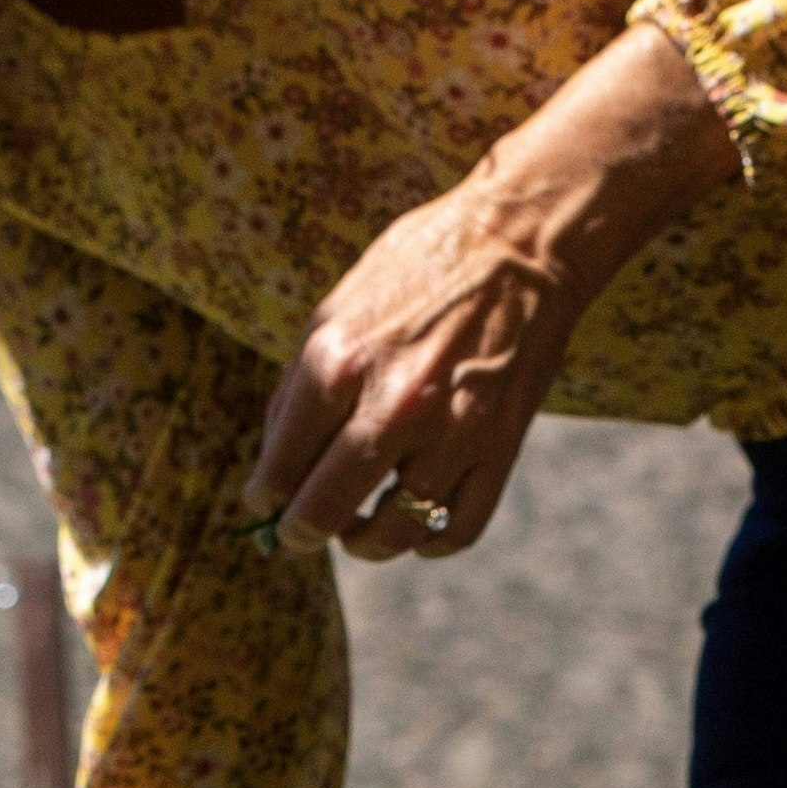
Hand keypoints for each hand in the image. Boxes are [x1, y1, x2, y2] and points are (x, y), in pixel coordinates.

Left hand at [237, 17, 738, 562]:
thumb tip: (276, 460)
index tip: (266, 504)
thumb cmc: (420, 270)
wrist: (520, 245)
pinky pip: (458, 528)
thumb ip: (303, 386)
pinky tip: (419, 527)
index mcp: (338, 361)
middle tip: (298, 534)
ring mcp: (452, 432)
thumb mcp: (339, 311)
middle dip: (302, 531)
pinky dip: (432, 542)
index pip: (282, 463)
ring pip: (396, 530)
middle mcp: (393, 404)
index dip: (266, 496)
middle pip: (328, 508)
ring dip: (369, 542)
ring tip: (362, 529)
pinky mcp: (501, 447)